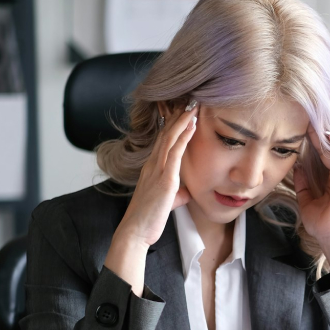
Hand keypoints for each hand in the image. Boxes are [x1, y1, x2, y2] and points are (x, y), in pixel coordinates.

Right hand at [104, 103, 196, 295]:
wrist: (135, 232)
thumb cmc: (149, 219)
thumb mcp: (166, 203)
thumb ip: (176, 194)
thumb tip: (186, 193)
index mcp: (152, 168)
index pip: (163, 140)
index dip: (173, 124)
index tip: (184, 109)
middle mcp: (153, 165)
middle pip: (166, 133)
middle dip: (178, 115)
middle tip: (190, 98)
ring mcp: (157, 171)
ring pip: (170, 138)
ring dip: (182, 120)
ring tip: (194, 104)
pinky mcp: (164, 180)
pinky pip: (174, 153)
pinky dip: (183, 137)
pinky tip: (191, 125)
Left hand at [294, 127, 329, 282]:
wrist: (329, 234)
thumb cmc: (320, 222)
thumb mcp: (305, 199)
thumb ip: (302, 183)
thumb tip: (297, 167)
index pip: (325, 155)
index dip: (316, 143)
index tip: (304, 131)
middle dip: (322, 136)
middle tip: (310, 122)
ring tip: (319, 127)